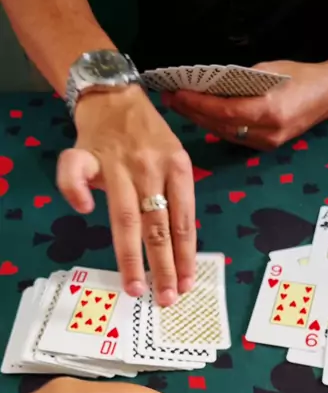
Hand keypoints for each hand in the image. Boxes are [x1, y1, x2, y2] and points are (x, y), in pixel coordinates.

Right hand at [56, 86, 195, 305]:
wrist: (115, 94)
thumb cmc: (147, 137)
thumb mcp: (174, 161)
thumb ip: (176, 198)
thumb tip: (178, 248)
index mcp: (179, 169)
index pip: (184, 222)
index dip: (185, 257)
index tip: (185, 286)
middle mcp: (151, 167)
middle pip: (158, 227)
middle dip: (163, 267)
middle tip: (165, 299)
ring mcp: (119, 161)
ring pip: (126, 217)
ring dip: (131, 256)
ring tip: (136, 286)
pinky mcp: (88, 152)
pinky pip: (77, 173)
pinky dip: (76, 192)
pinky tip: (84, 212)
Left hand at [163, 60, 327, 149]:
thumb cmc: (301, 75)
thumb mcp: (269, 70)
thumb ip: (241, 81)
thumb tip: (210, 85)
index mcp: (269, 111)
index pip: (224, 111)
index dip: (198, 105)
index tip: (177, 94)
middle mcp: (267, 133)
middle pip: (221, 126)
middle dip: (193, 113)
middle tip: (171, 100)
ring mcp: (268, 143)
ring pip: (226, 135)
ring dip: (201, 121)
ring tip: (181, 107)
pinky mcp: (267, 147)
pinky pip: (235, 138)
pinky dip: (216, 127)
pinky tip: (201, 117)